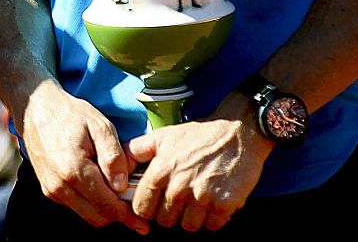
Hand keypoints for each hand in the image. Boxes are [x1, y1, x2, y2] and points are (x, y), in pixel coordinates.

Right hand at [20, 81, 148, 233]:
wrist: (36, 108)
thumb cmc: (70, 114)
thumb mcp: (99, 126)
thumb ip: (113, 157)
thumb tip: (122, 186)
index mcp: (74, 170)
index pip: (107, 206)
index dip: (128, 217)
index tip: (144, 223)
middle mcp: (60, 186)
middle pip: (98, 217)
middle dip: (118, 215)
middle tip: (134, 203)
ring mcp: (52, 190)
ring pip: (87, 215)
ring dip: (105, 210)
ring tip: (118, 191)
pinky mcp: (49, 189)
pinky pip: (76, 206)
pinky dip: (92, 203)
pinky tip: (100, 185)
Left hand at [125, 96, 271, 230]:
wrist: (239, 131)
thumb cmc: (198, 135)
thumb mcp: (162, 136)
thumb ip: (135, 151)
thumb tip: (118, 168)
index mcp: (161, 171)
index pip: (142, 208)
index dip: (147, 208)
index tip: (155, 204)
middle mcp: (180, 186)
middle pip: (165, 221)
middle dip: (170, 213)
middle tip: (180, 199)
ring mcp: (203, 196)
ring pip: (189, 226)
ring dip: (193, 217)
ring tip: (198, 199)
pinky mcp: (225, 203)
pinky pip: (213, 225)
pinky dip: (213, 218)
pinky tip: (214, 201)